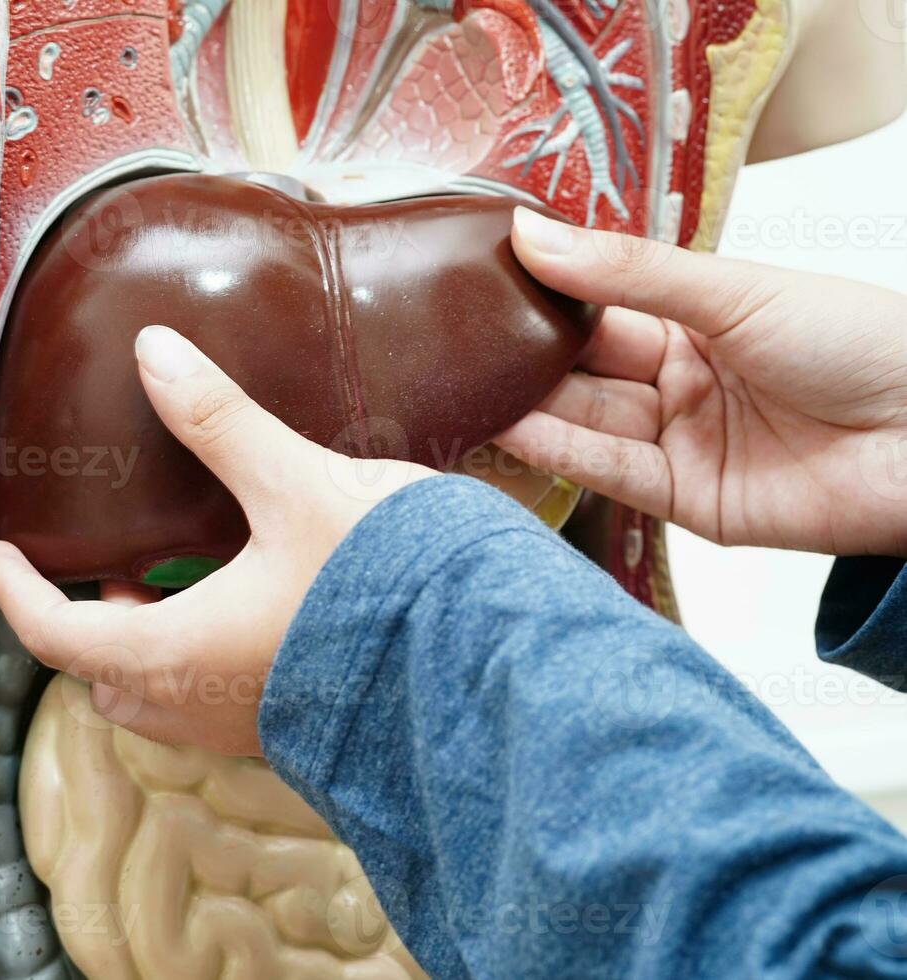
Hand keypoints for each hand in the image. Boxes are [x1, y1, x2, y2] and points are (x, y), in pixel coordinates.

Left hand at [0, 325, 434, 754]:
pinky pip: (213, 704)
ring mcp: (247, 729)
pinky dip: (198, 661)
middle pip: (104, 675)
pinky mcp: (294, 730)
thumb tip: (154, 354)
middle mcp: (199, 706)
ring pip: (159, 697)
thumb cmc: (388, 583)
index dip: (14, 592)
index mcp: (175, 652)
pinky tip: (246, 607)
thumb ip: (219, 424)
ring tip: (174, 578)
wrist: (488, 664)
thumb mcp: (295, 486)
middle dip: (87, 623)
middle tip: (105, 566)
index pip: (55, 634)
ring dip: (146, 645)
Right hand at [496, 207, 906, 556]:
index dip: (546, 293)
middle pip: (584, 368)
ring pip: (587, 421)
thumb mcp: (734, 292)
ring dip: (529, 405)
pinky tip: (512, 425)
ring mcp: (681, 442)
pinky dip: (560, 450)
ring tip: (467, 385)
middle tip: (459, 337)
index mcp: (697, 322)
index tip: (484, 274)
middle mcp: (682, 383)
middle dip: (526, 355)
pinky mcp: (686, 501)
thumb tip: (534, 233)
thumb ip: (630, 272)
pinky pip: (611, 472)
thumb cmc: (865, 345)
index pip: (601, 307)